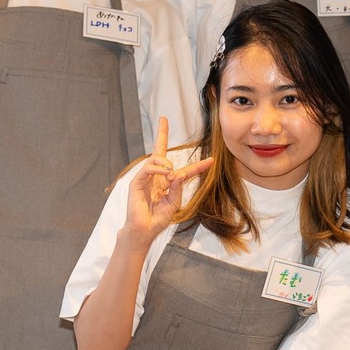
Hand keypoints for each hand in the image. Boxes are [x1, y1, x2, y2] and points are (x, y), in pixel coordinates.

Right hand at [124, 117, 214, 244]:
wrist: (144, 230)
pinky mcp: (137, 182)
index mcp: (168, 182)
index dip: (199, 166)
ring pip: (156, 157)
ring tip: (170, 174)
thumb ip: (177, 188)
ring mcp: (146, 178)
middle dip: (161, 133)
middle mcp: (157, 176)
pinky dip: (157, 168)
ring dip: (166, 162)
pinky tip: (165, 174)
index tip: (212, 160)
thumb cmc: (158, 219)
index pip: (185, 170)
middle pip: (159, 150)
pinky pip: (147, 167)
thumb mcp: (174, 203)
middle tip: (164, 119)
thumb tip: (178, 173)